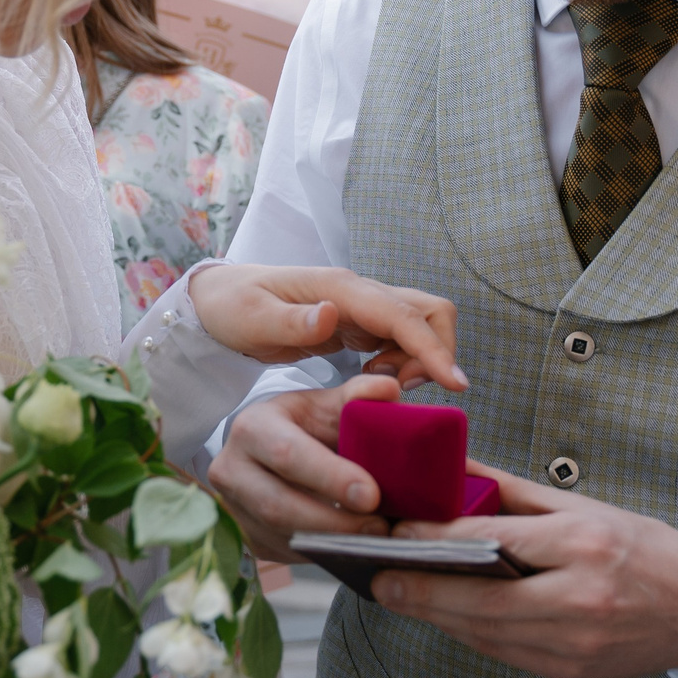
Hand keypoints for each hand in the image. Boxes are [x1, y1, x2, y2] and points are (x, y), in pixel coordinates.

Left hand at [187, 264, 466, 393]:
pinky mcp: (360, 324)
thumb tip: (331, 316)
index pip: (403, 316)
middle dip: (436, 352)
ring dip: (421, 359)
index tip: (457, 385)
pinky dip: (404, 362)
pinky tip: (374, 381)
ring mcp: (362, 307)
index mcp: (340, 289)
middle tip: (402, 389)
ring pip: (421, 325)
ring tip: (384, 387)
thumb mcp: (252, 320)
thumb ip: (292, 322)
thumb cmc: (233, 307)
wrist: (220, 300)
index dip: (433, 349)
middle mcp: (359, 292)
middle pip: (430, 311)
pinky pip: (402, 339)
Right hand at [205, 375, 404, 561]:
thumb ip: (358, 396)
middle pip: (279, 505)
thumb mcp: (326, 405)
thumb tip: (388, 389)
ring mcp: (234, 508)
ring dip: (332, 542)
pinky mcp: (248, 537)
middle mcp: (231, 469)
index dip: (329, 476)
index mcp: (252, 427)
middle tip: (380, 527)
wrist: (271, 449)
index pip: (287, 454)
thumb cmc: (305, 425)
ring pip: (282, 536)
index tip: (372, 495)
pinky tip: (354, 547)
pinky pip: (286, 554)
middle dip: (334, 522)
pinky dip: (324, 553)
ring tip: (374, 538)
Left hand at [372, 467, 677, 677]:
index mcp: (583, 545)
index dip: (436, 540)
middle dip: (421, 590)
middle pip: (480, 600)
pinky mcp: (571, 674)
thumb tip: (452, 472)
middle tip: (377, 579)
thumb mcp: (582, 507)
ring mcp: (576, 644)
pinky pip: (504, 653)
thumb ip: (513, 493)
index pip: (492, 541)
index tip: (395, 533)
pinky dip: (470, 633)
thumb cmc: (640, 547)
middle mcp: (581, 599)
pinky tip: (444, 615)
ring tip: (397, 594)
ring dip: (436, 616)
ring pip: (486, 633)